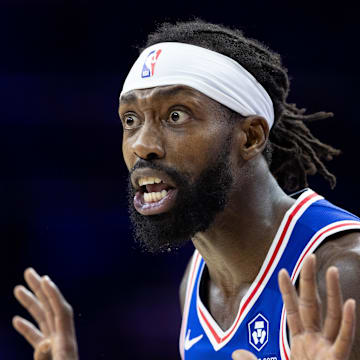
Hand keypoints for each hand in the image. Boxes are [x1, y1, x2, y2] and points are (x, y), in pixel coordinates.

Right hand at [13, 268, 78, 359]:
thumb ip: (47, 358)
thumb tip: (43, 343)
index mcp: (66, 342)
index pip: (61, 310)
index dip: (54, 294)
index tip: (44, 279)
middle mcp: (62, 339)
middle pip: (51, 308)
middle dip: (39, 289)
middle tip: (28, 271)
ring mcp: (55, 346)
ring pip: (42, 319)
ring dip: (30, 303)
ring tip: (17, 289)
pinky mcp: (49, 355)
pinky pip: (37, 336)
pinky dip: (27, 327)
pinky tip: (17, 319)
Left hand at [232, 254, 355, 359]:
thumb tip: (236, 352)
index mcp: (301, 342)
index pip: (293, 309)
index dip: (287, 291)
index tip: (282, 271)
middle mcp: (316, 341)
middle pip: (313, 304)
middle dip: (309, 281)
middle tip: (309, 255)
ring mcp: (328, 350)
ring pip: (331, 316)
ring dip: (332, 293)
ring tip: (330, 270)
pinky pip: (344, 339)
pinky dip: (349, 322)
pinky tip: (350, 303)